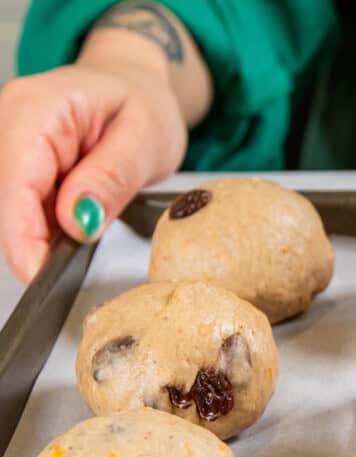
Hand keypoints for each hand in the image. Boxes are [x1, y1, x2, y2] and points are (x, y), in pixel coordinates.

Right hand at [0, 60, 186, 281]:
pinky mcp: (17, 162)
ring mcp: (9, 142)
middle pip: (7, 199)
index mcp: (37, 107)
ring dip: (42, 232)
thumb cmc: (144, 106)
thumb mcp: (146, 141)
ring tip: (84, 234)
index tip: (40, 274)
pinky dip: (46, 223)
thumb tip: (77, 221)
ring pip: (13, 207)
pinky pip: (24, 204)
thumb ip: (111, 179)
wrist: (135, 88)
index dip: (23, 236)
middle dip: (33, 239)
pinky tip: (73, 224)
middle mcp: (10, 121)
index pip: (16, 183)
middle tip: (69, 270)